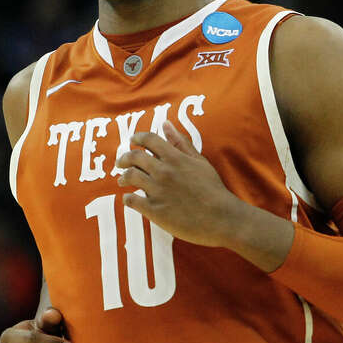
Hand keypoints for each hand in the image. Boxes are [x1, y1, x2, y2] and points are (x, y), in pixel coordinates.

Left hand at [114, 120, 247, 247]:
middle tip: (121, 163)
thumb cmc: (213, 189)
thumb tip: (166, 124)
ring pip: (129, 177)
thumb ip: (181, 143)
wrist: (221, 218)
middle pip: (134, 157)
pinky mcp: (154, 210)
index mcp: (175, 158)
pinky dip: (127, 198)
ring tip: (122, 181)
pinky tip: (129, 199)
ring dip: (123, 178)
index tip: (133, 140)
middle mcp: (163, 172)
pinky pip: (131, 200)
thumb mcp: (199, 161)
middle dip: (124, 158)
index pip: (149, 140)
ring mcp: (157, 191)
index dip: (137, 137)